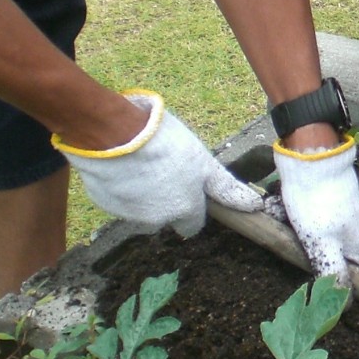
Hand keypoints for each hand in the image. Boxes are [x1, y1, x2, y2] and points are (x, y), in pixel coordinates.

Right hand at [54, 90, 259, 236]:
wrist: (115, 134)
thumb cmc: (165, 145)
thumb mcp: (203, 162)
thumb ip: (224, 187)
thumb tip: (254, 206)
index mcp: (183, 211)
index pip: (192, 224)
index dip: (191, 204)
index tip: (187, 186)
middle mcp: (156, 221)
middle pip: (164, 217)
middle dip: (164, 199)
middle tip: (163, 168)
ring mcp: (127, 214)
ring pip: (139, 209)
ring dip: (141, 192)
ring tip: (141, 161)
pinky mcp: (104, 204)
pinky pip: (116, 198)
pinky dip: (120, 186)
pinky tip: (123, 163)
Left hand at [273, 137, 358, 285]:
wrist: (310, 155)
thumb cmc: (317, 203)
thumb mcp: (322, 244)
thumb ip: (333, 272)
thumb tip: (347, 302)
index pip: (357, 270)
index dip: (341, 280)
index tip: (319, 282)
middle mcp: (355, 222)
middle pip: (333, 249)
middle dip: (310, 250)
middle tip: (291, 246)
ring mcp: (343, 204)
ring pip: (318, 229)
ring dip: (297, 230)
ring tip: (281, 218)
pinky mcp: (328, 190)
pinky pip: (310, 211)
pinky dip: (294, 212)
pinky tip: (280, 206)